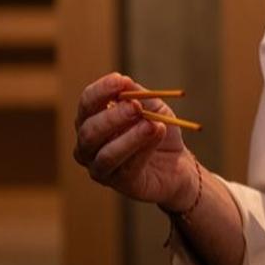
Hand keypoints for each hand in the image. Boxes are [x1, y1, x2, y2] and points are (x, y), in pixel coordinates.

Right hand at [73, 72, 197, 209]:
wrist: (177, 163)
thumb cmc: (157, 131)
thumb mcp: (152, 107)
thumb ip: (138, 95)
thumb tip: (124, 82)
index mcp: (91, 121)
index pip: (87, 103)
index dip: (102, 90)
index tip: (121, 80)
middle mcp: (88, 146)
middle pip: (90, 130)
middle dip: (113, 117)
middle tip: (136, 107)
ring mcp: (100, 168)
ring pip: (106, 153)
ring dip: (130, 137)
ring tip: (153, 125)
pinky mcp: (120, 184)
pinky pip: (127, 168)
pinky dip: (143, 149)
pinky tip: (157, 135)